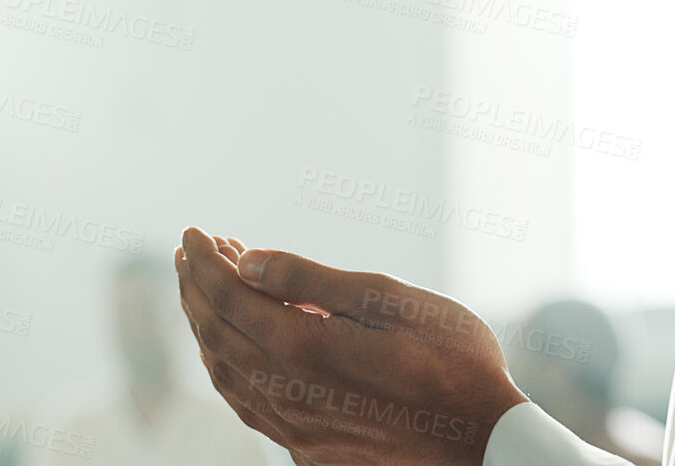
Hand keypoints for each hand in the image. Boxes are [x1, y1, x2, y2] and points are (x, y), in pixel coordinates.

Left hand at [175, 226, 528, 465]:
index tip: (194, 230)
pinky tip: (235, 350)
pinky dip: (227, 366)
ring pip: (225, 371)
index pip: (228, 295)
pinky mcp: (308, 448)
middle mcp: (286, 393)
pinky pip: (246, 403)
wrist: (484, 443)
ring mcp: (294, 427)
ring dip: (207, 325)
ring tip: (204, 291)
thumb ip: (312, 280)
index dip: (204, 260)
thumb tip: (249, 262)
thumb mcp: (389, 299)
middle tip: (191, 252)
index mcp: (303, 347)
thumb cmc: (452, 360)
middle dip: (198, 286)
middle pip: (217, 332)